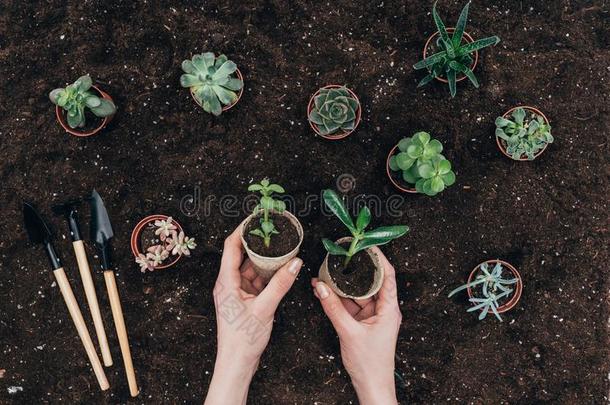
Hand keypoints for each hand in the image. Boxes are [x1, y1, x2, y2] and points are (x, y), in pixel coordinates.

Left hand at [205, 225, 302, 404]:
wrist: (237, 363)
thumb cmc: (242, 339)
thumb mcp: (265, 308)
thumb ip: (281, 284)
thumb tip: (295, 262)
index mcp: (226, 281)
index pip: (231, 246)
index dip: (242, 230)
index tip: (255, 218)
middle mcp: (228, 284)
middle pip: (242, 255)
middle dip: (257, 243)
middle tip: (273, 230)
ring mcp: (236, 292)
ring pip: (251, 269)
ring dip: (265, 260)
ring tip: (281, 247)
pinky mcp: (244, 301)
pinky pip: (256, 281)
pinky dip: (267, 275)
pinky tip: (281, 270)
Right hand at [312, 248, 400, 404]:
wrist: (371, 386)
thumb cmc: (369, 364)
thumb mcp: (348, 332)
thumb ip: (333, 308)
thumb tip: (320, 287)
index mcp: (390, 309)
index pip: (387, 275)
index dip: (378, 258)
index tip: (366, 244)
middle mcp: (384, 309)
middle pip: (371, 281)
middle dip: (356, 269)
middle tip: (343, 255)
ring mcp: (374, 316)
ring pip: (359, 293)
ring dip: (344, 285)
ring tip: (328, 272)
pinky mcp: (364, 323)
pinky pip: (352, 305)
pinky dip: (340, 298)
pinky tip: (326, 291)